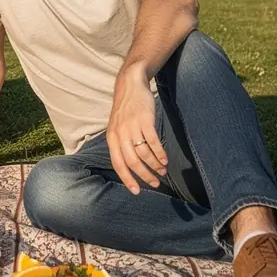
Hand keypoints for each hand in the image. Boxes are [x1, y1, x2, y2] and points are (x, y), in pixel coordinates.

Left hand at [105, 67, 167, 194]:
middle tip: (156, 182)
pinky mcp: (145, 120)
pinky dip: (160, 153)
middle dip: (145, 176)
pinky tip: (165, 160)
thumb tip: (129, 166)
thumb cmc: (125, 110)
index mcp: (111, 138)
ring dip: (155, 165)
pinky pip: (153, 142)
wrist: (130, 85)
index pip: (117, 164)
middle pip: (133, 162)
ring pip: (144, 154)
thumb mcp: (117, 127)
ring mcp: (132, 127)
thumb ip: (121, 144)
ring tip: (162, 170)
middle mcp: (120, 134)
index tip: (136, 191)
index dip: (127, 179)